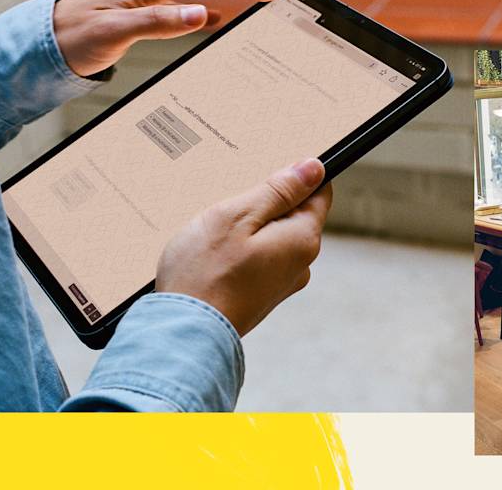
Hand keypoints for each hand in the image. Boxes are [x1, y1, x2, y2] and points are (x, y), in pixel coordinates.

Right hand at [156, 159, 332, 336]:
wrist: (182, 333)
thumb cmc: (204, 273)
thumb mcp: (237, 216)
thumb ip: (278, 191)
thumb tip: (315, 168)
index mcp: (302, 239)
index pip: (319, 192)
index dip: (294, 176)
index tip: (263, 174)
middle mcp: (301, 264)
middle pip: (293, 215)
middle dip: (264, 204)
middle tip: (228, 208)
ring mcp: (282, 283)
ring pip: (272, 238)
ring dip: (248, 229)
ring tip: (215, 234)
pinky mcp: (262, 296)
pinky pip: (259, 260)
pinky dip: (240, 251)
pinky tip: (214, 255)